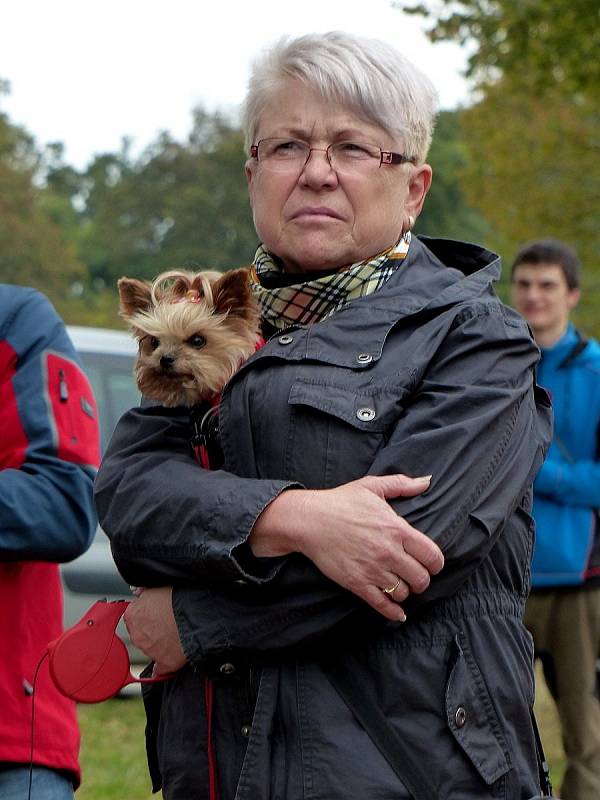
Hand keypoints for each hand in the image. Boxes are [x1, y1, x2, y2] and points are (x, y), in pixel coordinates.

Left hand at [123, 586, 187, 673]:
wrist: (198, 616)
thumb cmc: (180, 599)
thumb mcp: (159, 587)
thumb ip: (145, 592)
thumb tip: (140, 592)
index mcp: (133, 614)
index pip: (135, 615)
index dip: (147, 612)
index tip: (156, 611)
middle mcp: (137, 634)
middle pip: (141, 632)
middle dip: (152, 628)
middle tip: (167, 622)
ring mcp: (149, 651)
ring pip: (151, 648)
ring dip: (159, 642)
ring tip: (176, 633)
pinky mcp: (164, 663)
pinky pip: (160, 668)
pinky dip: (163, 665)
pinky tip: (171, 658)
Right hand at [250, 474, 443, 621]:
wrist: (309, 520)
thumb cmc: (340, 501)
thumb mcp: (372, 486)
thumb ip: (402, 484)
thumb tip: (426, 482)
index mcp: (396, 529)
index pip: (432, 556)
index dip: (436, 564)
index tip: (432, 564)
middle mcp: (388, 552)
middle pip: (421, 579)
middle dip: (422, 580)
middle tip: (415, 576)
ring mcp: (373, 570)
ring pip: (403, 593)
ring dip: (405, 592)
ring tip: (400, 585)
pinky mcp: (357, 583)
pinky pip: (383, 605)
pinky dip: (393, 613)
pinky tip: (398, 613)